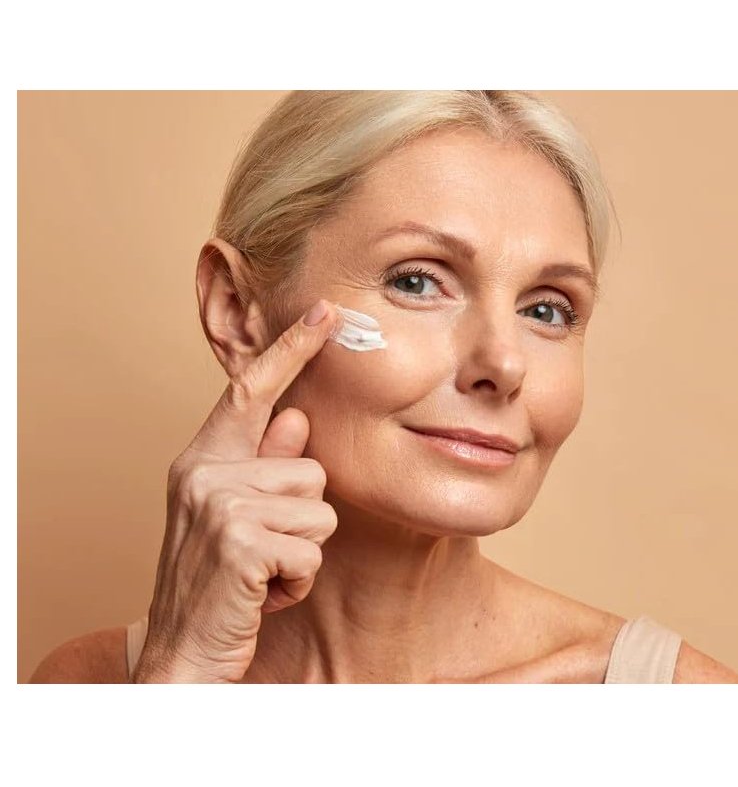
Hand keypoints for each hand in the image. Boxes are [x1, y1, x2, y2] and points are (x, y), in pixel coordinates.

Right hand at [131, 299, 339, 682]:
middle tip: (263, 551)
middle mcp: (205, 474)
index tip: (326, 314)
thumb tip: (298, 416)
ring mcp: (218, 506)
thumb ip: (262, 463)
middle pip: (309, 469)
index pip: (250, 391)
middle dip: (302, 518)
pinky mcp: (239, 543)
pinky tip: (263, 594)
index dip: (290, 350)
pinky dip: (297, 582)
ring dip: (301, 552)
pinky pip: (312, 553)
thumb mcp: (233, 515)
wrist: (181, 653)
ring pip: (319, 511)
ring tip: (262, 571)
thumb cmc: (215, 580)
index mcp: (203, 460)